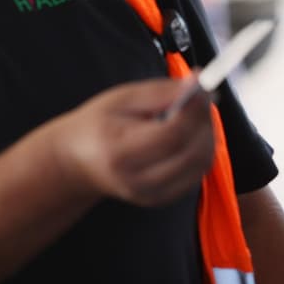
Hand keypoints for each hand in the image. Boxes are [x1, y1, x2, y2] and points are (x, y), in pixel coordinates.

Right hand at [50, 77, 214, 206]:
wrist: (77, 163)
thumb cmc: (98, 126)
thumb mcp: (121, 99)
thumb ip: (161, 92)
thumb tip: (197, 84)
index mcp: (121, 152)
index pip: (172, 135)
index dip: (195, 110)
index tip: (202, 87)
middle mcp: (137, 180)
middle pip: (192, 154)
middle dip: (205, 122)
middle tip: (201, 99)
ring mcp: (151, 195)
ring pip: (200, 165)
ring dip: (206, 135)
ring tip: (192, 116)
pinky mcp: (162, 199)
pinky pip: (196, 174)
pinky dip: (200, 150)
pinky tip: (187, 135)